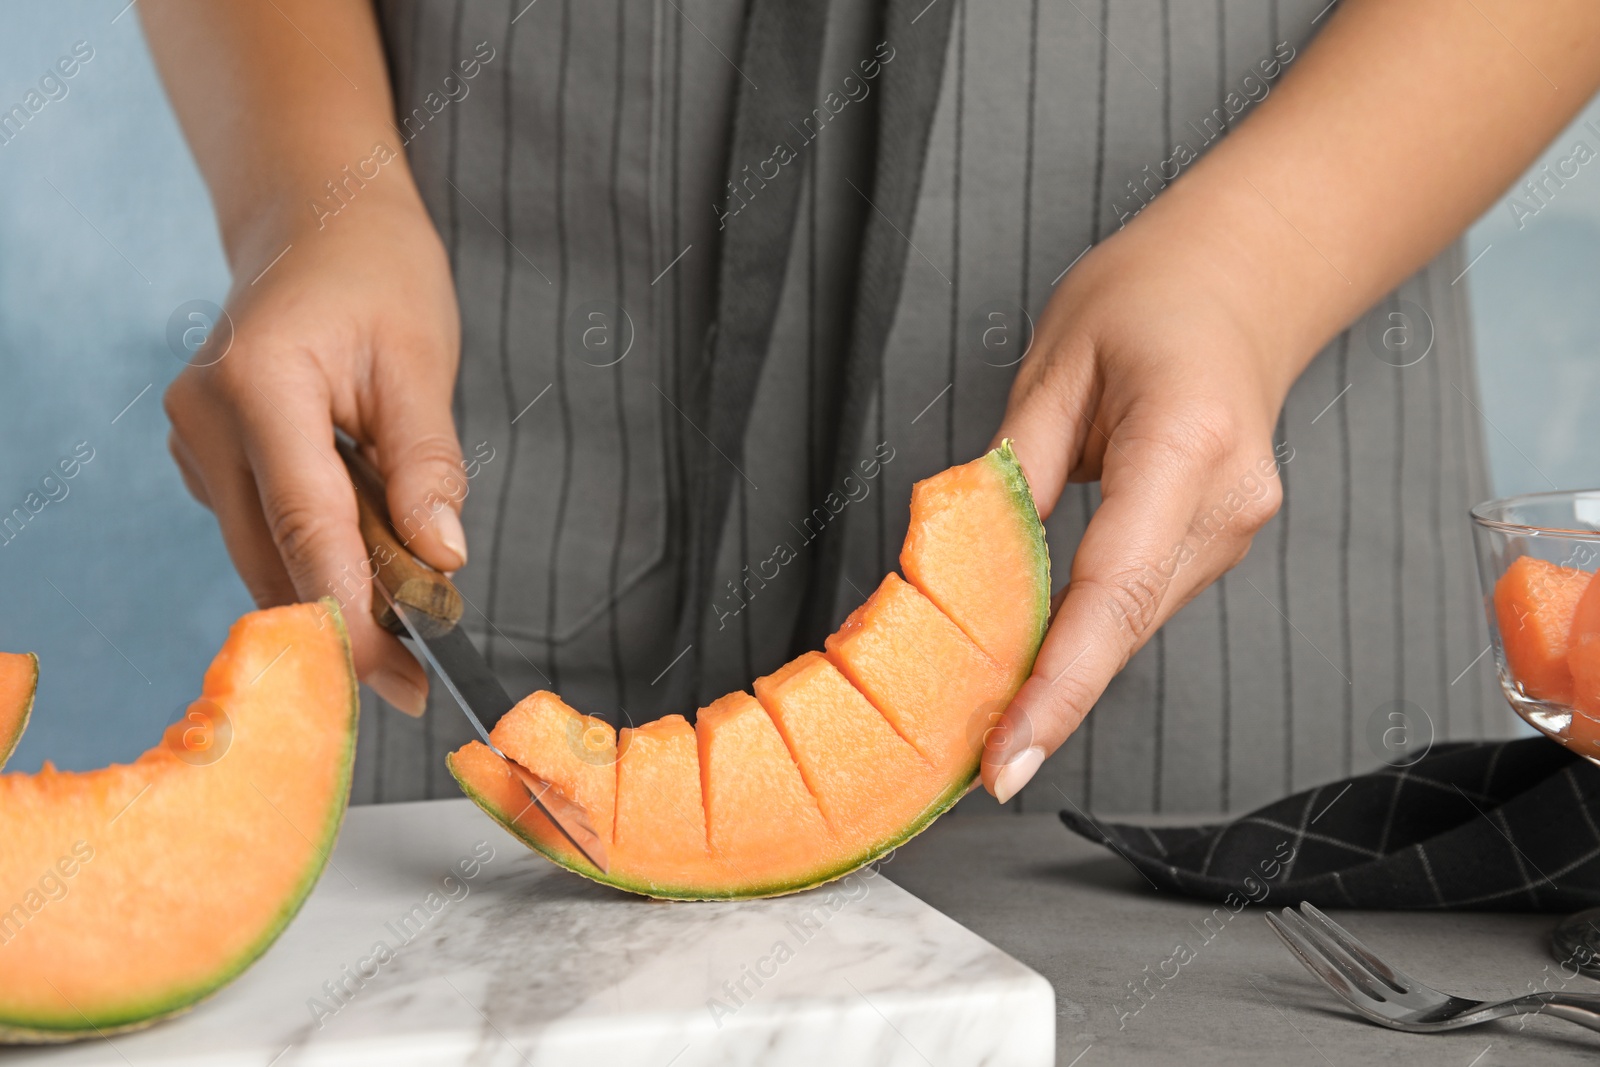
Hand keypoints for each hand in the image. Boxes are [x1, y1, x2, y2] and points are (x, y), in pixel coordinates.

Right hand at [165, 193, 461, 714]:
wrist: (318, 224)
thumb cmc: (377, 276)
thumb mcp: (421, 363)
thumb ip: (428, 466)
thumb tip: (443, 563)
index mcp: (260, 385)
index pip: (306, 525)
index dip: (351, 612)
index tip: (397, 677)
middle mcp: (205, 420)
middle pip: (274, 559)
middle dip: (347, 628)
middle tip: (417, 685)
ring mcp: (193, 441)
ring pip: (263, 558)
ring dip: (332, 600)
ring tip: (408, 640)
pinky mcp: (206, 458)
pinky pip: (261, 533)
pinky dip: (314, 563)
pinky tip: (368, 575)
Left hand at [981, 214, 1299, 802]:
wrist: (1246, 276)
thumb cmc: (1151, 297)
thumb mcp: (1057, 363)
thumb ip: (1012, 470)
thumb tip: (962, 563)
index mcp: (1185, 444)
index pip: (1111, 591)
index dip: (1056, 688)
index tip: (1007, 760)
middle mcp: (1226, 503)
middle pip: (1120, 626)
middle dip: (1042, 697)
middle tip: (963, 759)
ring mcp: (1234, 528)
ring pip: (1130, 624)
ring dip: (1059, 667)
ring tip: (983, 712)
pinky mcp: (1219, 541)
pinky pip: (1139, 602)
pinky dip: (1084, 630)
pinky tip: (1032, 649)